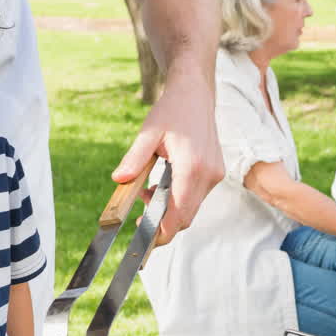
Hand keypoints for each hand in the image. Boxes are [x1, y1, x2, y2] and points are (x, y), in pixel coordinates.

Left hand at [113, 69, 223, 246]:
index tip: (147, 241)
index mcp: (192, 167)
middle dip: (164, 224)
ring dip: (171, 210)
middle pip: (187, 216)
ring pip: (192, 208)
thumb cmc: (172, 110)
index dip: (164, 232)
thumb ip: (134, 159)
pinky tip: (162, 184)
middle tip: (140, 219)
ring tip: (148, 192)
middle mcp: (208, 175)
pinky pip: (197, 197)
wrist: (196, 94)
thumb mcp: (148, 133)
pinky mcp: (216, 173)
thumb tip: (119, 180)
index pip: (180, 213)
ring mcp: (215, 175)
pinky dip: (179, 199)